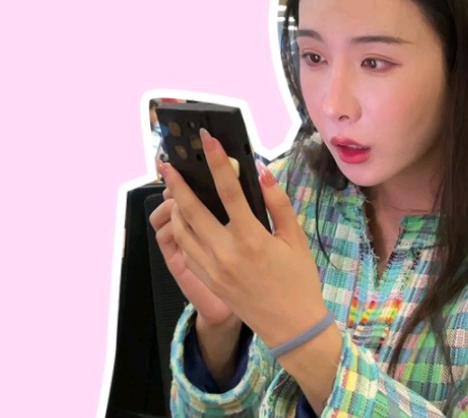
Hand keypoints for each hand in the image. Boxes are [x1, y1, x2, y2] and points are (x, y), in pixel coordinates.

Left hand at [159, 129, 329, 348]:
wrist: (292, 326)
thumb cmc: (298, 280)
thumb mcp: (295, 238)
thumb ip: (277, 203)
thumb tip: (261, 173)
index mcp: (251, 238)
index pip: (228, 190)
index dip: (216, 161)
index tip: (206, 140)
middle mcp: (226, 252)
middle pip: (192, 209)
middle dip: (177, 184)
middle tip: (168, 164)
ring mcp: (213, 269)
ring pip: (182, 231)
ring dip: (175, 207)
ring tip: (172, 190)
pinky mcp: (208, 281)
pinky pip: (186, 251)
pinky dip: (181, 232)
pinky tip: (184, 221)